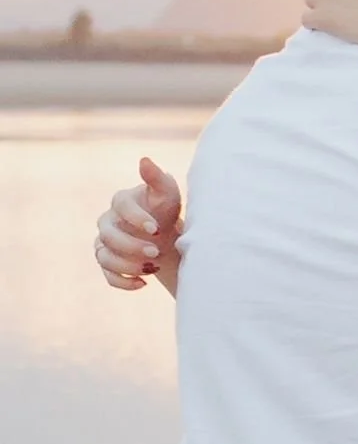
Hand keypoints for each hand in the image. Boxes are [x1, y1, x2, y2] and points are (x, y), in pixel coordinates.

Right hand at [94, 157, 182, 289]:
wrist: (165, 235)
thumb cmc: (165, 209)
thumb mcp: (167, 193)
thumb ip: (157, 178)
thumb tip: (144, 160)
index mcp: (121, 201)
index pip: (120, 206)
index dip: (136, 218)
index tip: (156, 228)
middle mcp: (107, 221)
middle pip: (108, 235)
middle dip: (131, 246)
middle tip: (156, 252)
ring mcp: (104, 243)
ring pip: (104, 257)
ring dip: (127, 265)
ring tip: (153, 267)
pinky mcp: (107, 263)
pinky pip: (107, 275)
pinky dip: (123, 282)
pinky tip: (144, 283)